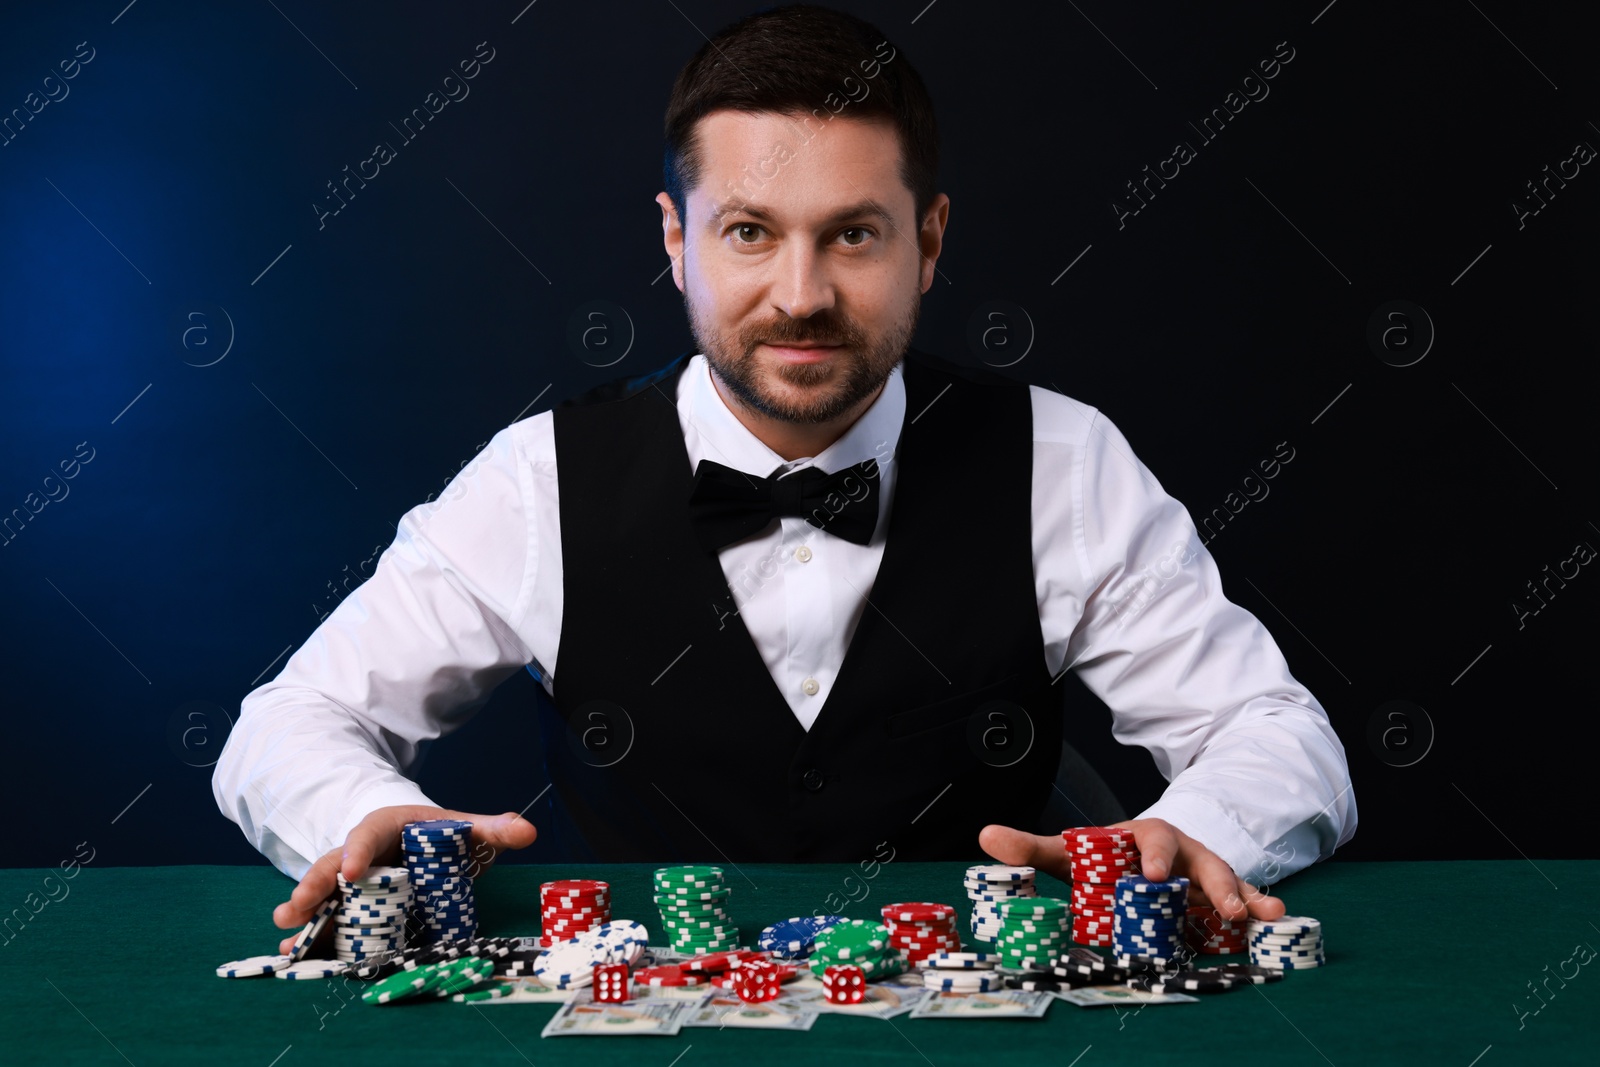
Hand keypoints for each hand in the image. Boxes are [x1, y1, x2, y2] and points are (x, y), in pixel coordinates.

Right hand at [272, 805, 536, 953]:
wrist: (425, 841)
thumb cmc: (441, 834)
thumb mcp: (464, 827)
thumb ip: (493, 829)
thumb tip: (528, 830)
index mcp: (387, 825)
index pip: (370, 832)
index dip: (359, 850)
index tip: (351, 870)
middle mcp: (362, 852)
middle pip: (333, 865)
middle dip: (314, 885)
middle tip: (297, 908)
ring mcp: (353, 882)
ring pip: (324, 894)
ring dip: (305, 914)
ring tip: (286, 935)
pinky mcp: (353, 907)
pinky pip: (331, 920)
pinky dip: (315, 936)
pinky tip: (298, 955)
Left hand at [977, 817, 1286, 921]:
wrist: (1140, 861)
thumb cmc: (1106, 858)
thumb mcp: (1072, 853)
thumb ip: (1032, 848)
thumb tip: (986, 837)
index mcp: (1145, 837)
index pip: (1152, 840)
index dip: (1154, 855)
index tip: (1153, 875)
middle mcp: (1182, 853)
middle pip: (1201, 860)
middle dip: (1213, 881)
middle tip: (1222, 905)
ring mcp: (1205, 876)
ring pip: (1230, 881)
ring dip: (1248, 896)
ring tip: (1267, 913)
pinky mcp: (1220, 900)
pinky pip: (1244, 904)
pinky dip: (1258, 913)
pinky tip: (1273, 924)